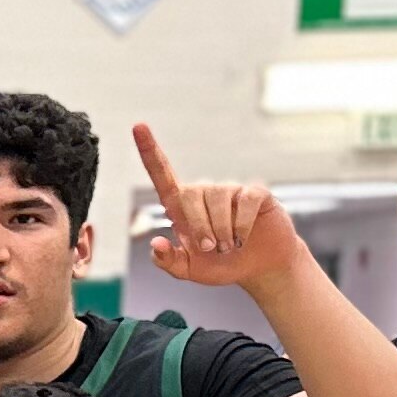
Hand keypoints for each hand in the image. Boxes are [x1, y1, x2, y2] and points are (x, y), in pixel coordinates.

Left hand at [133, 123, 308, 293]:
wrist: (259, 267)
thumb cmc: (221, 264)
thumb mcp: (190, 270)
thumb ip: (169, 261)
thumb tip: (157, 243)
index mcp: (182, 207)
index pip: (162, 175)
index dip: (150, 152)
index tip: (138, 126)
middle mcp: (204, 193)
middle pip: (190, 195)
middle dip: (199, 227)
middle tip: (212, 248)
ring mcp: (231, 191)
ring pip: (218, 200)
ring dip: (222, 230)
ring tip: (229, 246)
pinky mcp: (255, 192)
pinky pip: (245, 201)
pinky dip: (242, 225)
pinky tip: (244, 236)